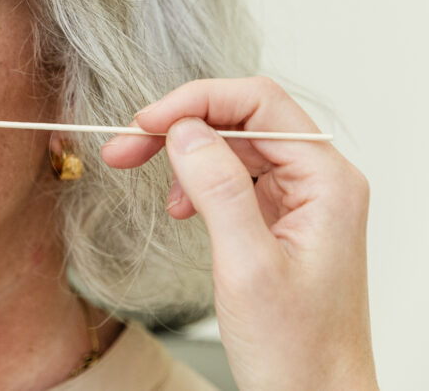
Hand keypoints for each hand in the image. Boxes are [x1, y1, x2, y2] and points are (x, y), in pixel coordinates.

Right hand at [100, 77, 376, 390]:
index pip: (259, 104)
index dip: (196, 102)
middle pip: (241, 120)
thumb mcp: (248, 267)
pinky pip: (231, 176)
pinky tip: (178, 206)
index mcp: (326, 181)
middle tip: (125, 146)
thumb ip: (219, 190)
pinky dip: (194, 181)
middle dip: (180, 125)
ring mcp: (298, 199)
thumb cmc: (297, 349)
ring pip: (231, 145)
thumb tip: (185, 131)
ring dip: (182, 154)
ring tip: (138, 171)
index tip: (145, 122)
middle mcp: (317, 181)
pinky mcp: (278, 218)